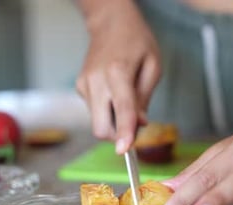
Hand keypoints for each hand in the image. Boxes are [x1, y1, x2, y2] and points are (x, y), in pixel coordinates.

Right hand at [76, 1, 160, 153]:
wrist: (109, 24)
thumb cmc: (135, 41)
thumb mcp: (152, 66)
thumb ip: (144, 98)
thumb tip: (139, 125)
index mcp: (118, 72)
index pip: (121, 109)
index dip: (124, 133)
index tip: (124, 151)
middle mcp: (96, 80)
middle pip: (101, 126)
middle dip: (117, 135)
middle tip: (134, 125)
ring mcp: (84, 84)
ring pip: (97, 122)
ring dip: (113, 121)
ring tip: (125, 98)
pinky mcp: (79, 87)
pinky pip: (94, 111)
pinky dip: (106, 110)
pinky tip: (113, 92)